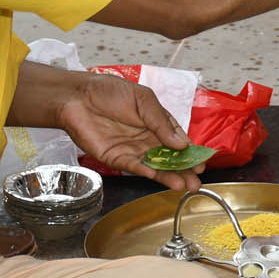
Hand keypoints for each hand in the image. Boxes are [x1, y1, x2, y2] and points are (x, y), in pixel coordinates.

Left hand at [55, 72, 204, 191]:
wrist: (77, 97)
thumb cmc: (108, 91)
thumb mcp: (142, 99)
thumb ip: (160, 121)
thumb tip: (181, 143)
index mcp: (156, 121)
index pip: (177, 140)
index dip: (190, 152)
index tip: (201, 162)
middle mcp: (146, 138)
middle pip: (169, 158)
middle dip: (184, 171)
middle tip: (196, 182)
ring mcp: (132, 149)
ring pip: (155, 166)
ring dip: (169, 177)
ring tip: (184, 186)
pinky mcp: (116, 158)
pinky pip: (134, 167)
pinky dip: (146, 173)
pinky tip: (159, 178)